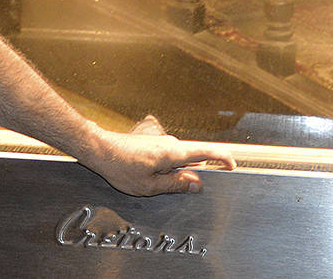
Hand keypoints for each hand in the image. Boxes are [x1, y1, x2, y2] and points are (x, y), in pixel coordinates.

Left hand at [78, 117, 235, 195]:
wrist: (99, 149)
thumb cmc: (121, 168)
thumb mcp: (150, 186)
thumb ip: (175, 185)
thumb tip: (197, 184)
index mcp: (173, 153)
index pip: (206, 152)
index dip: (223, 158)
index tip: (233, 165)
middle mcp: (170, 144)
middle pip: (193, 158)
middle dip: (194, 174)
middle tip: (188, 189)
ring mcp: (161, 143)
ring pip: (179, 160)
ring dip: (177, 173)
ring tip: (159, 184)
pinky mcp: (153, 145)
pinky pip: (169, 158)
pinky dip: (169, 169)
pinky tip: (153, 178)